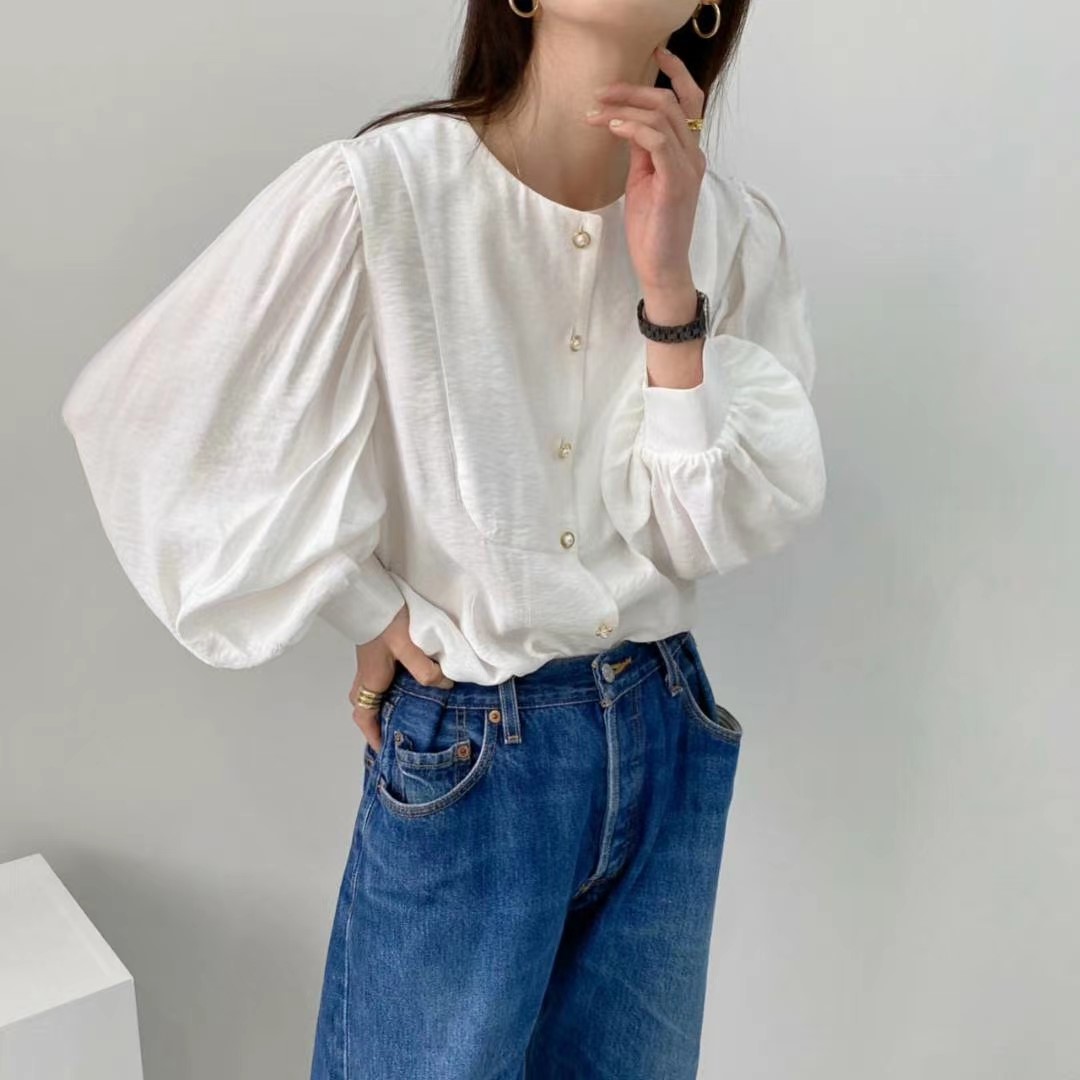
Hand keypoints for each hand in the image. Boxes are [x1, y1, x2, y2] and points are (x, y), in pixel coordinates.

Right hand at [347, 603, 452, 752]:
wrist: (370, 592)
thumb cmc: (385, 620)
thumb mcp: (407, 646)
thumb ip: (425, 669)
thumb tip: (445, 685)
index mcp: (370, 680)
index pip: (364, 716)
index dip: (373, 735)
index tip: (384, 751)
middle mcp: (366, 675)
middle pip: (366, 707)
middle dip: (378, 722)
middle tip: (398, 731)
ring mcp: (369, 663)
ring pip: (372, 692)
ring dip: (385, 704)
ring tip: (410, 711)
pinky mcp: (376, 652)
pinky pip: (380, 678)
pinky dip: (391, 687)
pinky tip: (411, 683)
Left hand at [584, 45, 706, 295]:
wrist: (661, 266)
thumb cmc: (651, 228)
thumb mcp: (642, 180)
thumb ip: (640, 150)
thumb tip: (624, 122)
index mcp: (687, 153)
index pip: (688, 101)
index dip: (675, 72)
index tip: (655, 54)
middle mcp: (693, 156)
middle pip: (670, 102)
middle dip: (633, 90)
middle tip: (600, 93)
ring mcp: (687, 168)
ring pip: (662, 117)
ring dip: (624, 108)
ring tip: (596, 114)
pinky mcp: (675, 183)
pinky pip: (657, 141)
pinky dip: (633, 128)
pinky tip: (611, 128)